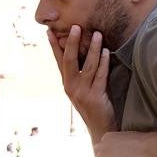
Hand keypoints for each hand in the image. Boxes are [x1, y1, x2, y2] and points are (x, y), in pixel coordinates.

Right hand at [51, 26, 115, 142]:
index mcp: (67, 83)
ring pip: (88, 66)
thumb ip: (82, 73)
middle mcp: (71, 87)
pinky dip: (103, 63)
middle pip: (70, 60)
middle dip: (72, 42)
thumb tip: (85, 52)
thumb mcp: (84, 89)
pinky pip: (100, 76)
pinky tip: (106, 52)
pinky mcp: (95, 97)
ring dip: (93, 48)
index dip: (54, 46)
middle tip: (76, 27)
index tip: (49, 31)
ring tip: (97, 34)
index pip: (58, 61)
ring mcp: (82, 92)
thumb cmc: (95, 107)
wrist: (101, 130)